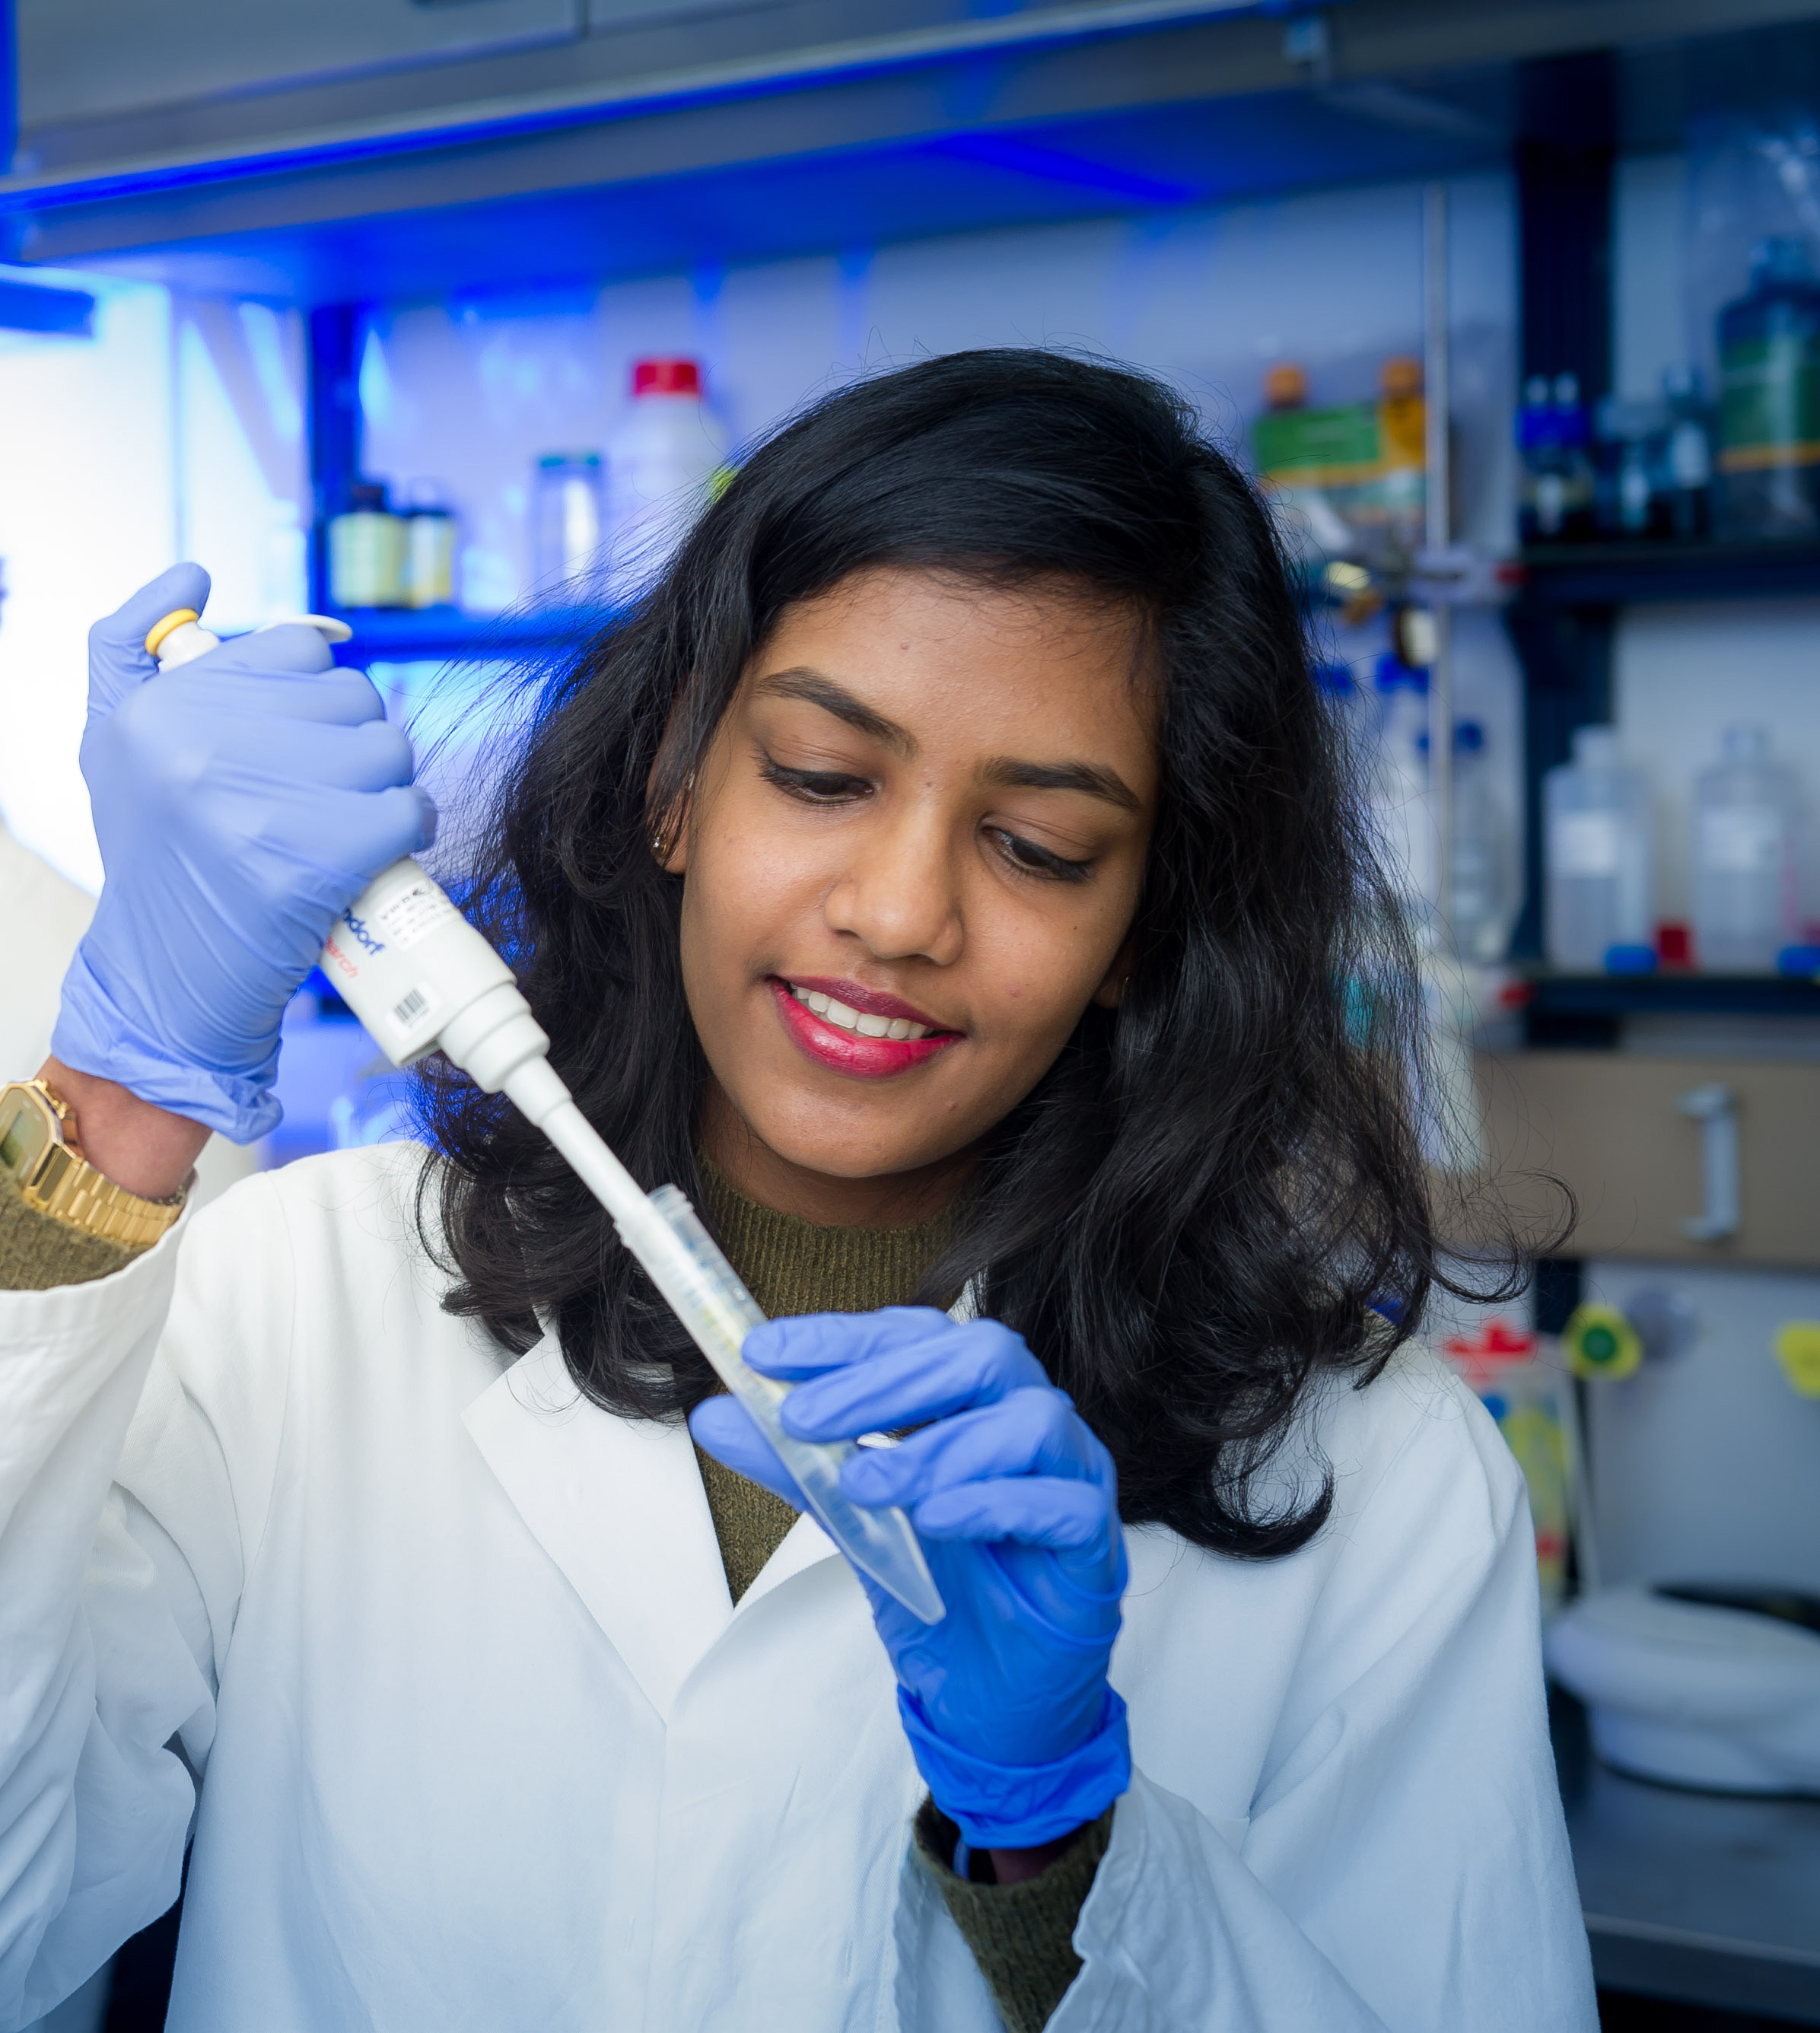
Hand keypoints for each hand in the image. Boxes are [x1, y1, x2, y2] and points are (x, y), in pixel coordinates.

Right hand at [52, 565, 433, 1141]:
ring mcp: (255, 806)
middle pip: (354, 697)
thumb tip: (193, 574)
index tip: (295, 747)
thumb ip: (131, 646)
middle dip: (353, 745)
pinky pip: (409, 809)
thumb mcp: (113, 745)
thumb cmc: (158, 857)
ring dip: (385, 786)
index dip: (314, 699)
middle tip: (324, 795)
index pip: (299, 649)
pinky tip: (376, 851)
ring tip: (345, 823)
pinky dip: (409, 830)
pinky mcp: (312, 862)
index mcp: (156, 708)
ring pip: (388, 749)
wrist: (167, 981)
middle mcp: (197, 747)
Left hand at [690, 1307, 1129, 1852]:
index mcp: (974, 1401)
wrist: (991, 1699)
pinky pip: (1062, 1503)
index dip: (843, 1337)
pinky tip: (935, 1521)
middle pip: (981, 1356)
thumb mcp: (853, 1521)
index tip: (764, 1353)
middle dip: (885, 1382)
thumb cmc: (941, 1592)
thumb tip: (719, 1414)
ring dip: (935, 1447)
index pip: (916, 1337)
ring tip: (863, 1486)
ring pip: (1031, 1420)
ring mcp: (1072, 1477)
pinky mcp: (1095, 1544)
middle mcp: (1028, 1422)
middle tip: (803, 1418)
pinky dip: (993, 1502)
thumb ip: (798, 1466)